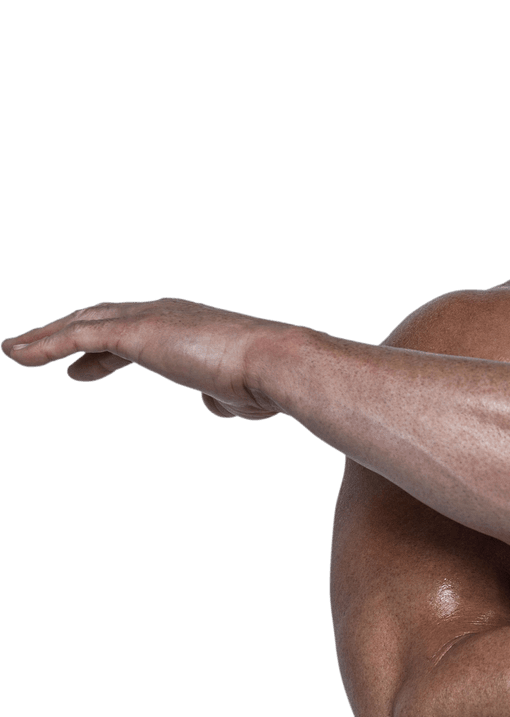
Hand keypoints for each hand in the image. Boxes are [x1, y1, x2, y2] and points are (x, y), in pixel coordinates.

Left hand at [2, 297, 292, 419]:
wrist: (276, 365)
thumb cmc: (268, 383)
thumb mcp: (239, 395)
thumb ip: (221, 397)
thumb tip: (211, 403)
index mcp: (190, 326)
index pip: (135, 332)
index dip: (102, 350)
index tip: (79, 369)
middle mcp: (167, 313)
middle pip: (102, 318)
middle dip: (67, 332)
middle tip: (34, 349)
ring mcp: (150, 319)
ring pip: (84, 322)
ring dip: (44, 336)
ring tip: (14, 350)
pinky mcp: (137, 331)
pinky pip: (78, 336)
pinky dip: (44, 343)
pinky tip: (19, 355)